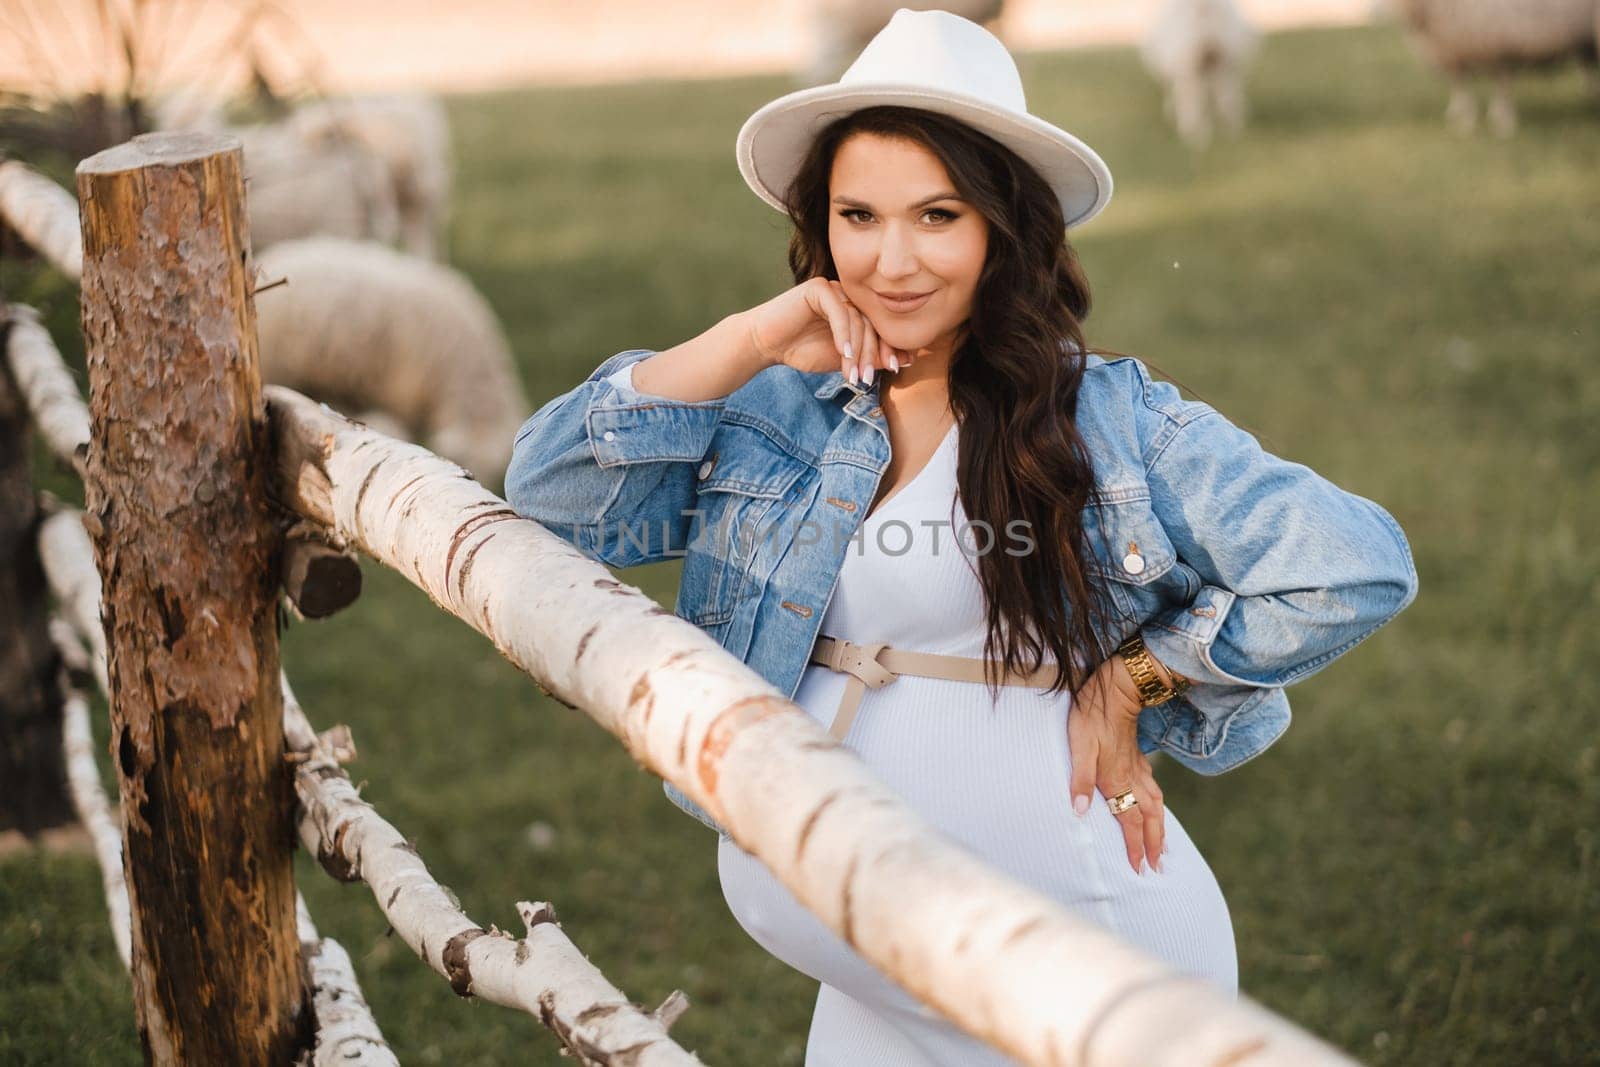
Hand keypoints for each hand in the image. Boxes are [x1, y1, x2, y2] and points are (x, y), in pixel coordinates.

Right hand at [745, 277, 919, 382]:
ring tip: (853, 375)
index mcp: (855, 310)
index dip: (888, 347)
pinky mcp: (818, 288)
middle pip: (870, 324)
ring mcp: (834, 290)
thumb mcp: (843, 360)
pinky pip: (838, 312)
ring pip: (856, 320)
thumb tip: (907, 360)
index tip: (895, 369)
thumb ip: (871, 358)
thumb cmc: (802, 351)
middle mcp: (847, 297)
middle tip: (867, 378)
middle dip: (871, 354)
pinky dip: (842, 335)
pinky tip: (842, 354)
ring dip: (856, 351)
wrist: (765, 344)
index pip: (879, 327)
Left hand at [1067, 654, 1165, 874]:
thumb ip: (1080, 780)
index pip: (1129, 821)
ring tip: (1164, 847)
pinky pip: (1154, 790)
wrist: (1117, 688)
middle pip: (1149, 818)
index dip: (1134, 846)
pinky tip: (1155, 808)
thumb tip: (1079, 812)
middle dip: (1154, 844)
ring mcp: (1138, 768)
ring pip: (1156, 805)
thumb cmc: (1092, 715)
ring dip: (1160, 829)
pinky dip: (1157, 807)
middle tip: (1158, 867)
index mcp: (1117, 780)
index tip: (1140, 869)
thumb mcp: (1079, 746)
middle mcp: (1133, 778)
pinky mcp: (1138, 758)